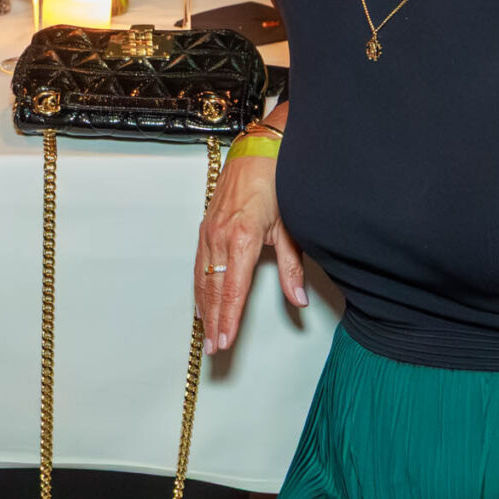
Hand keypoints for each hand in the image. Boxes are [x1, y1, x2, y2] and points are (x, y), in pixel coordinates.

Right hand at [196, 136, 306, 354]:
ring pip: (203, 278)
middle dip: (214, 321)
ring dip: (205, 308)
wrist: (258, 150)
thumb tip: (299, 300)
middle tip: (214, 348)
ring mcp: (210, 231)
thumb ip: (293, 268)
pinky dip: (199, 287)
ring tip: (207, 333)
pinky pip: (199, 264)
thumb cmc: (276, 182)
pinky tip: (201, 301)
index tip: (226, 341)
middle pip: (214, 290)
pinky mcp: (206, 226)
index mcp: (243, 239)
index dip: (229, 319)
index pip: (234, 290)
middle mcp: (221, 237)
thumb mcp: (290, 228)